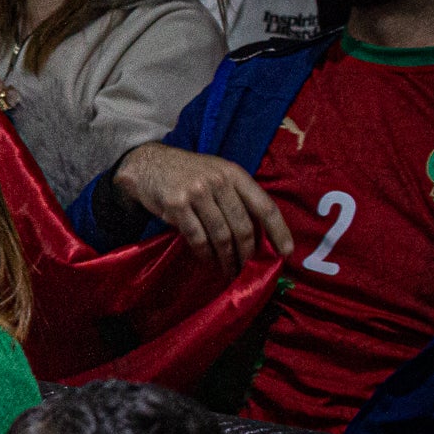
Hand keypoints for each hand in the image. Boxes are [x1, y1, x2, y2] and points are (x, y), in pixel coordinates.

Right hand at [112, 142, 294, 276]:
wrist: (147, 163)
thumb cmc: (187, 173)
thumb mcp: (217, 173)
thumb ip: (237, 196)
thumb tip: (260, 234)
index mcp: (234, 174)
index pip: (264, 206)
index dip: (279, 231)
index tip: (286, 253)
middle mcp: (218, 181)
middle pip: (243, 227)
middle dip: (247, 254)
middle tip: (247, 269)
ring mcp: (196, 192)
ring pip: (221, 236)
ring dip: (227, 258)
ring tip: (229, 270)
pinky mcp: (176, 205)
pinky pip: (197, 238)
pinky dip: (205, 254)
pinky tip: (208, 260)